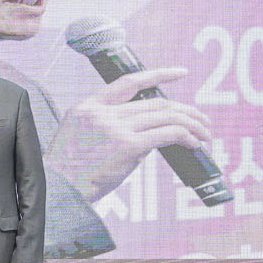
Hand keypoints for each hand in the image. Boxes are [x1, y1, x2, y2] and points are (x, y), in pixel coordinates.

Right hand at [44, 67, 213, 200]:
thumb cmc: (69, 173)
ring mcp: (115, 127)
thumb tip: (145, 134)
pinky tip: (195, 145)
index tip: (181, 73)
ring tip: (205, 134)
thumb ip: (107, 127)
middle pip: (156, 103)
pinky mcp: (128, 146)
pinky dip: (186, 137)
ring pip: (166, 116)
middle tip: (203, 120)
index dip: (158, 75)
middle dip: (185, 111)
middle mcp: (103, 112)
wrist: (58, 190)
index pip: (129, 82)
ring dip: (191, 125)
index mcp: (89, 106)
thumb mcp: (80, 137)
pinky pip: (167, 134)